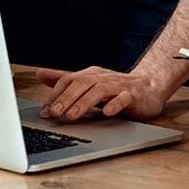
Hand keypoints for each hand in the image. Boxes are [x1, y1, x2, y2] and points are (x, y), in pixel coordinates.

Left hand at [36, 66, 166, 120]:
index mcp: (90, 75)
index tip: (45, 110)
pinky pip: (123, 98)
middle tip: (54, 113)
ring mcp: (118, 86)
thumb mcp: (88, 82)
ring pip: (99, 91)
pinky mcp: (133, 95)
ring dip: (84, 103)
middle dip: (66, 98)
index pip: (69, 80)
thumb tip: (40, 73)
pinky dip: (114, 104)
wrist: (148, 87)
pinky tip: (107, 113)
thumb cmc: (115, 87)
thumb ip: (65, 79)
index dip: (55, 95)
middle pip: (81, 84)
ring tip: (72, 115)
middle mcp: (102, 78)